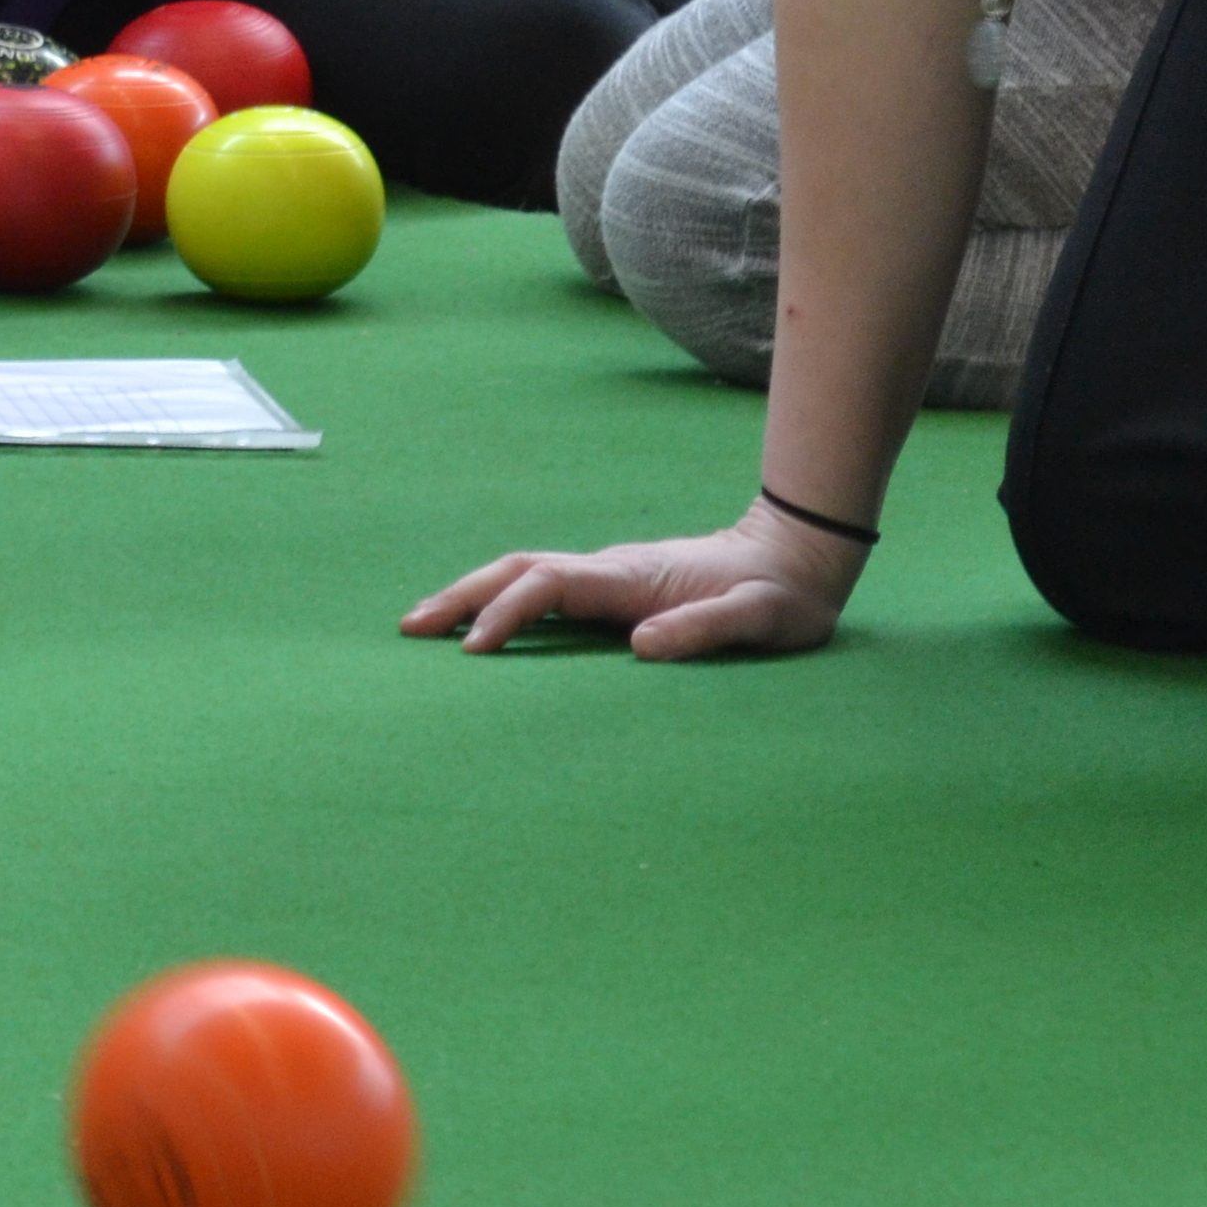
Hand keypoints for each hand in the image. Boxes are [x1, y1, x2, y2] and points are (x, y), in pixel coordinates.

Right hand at [401, 504, 866, 658]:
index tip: (473, 650)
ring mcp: (608, 576)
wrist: (795, 556)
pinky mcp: (612, 588)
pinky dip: (500, 601)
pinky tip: (481, 625)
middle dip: (462, 596)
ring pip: (523, 575)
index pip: (549, 586)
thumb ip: (705, 628)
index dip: (507, 614)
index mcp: (632, 577)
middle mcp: (610, 569)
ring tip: (425, 626)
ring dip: (472, 595)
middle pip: (516, 570)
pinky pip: (542, 590)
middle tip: (411, 628)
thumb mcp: (760, 619)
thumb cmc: (780, 596)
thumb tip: (639, 645)